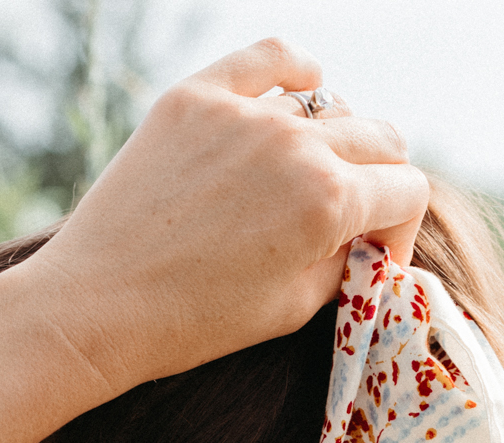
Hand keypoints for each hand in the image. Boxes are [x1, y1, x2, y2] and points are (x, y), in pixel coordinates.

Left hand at [20, 36, 426, 397]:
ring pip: (328, 103)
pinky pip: (269, 58)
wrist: (95, 306)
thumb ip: (345, 264)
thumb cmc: (191, 324)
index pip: (408, 190)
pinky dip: (296, 70)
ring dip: (333, 141)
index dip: (401, 229)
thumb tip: (367, 239)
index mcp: (329, 203)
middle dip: (379, 182)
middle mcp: (297, 145)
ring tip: (307, 177)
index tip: (376, 253)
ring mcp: (246, 113)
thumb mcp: (290, 309)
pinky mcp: (197, 96)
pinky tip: (303, 85)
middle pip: (380, 138)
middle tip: (353, 216)